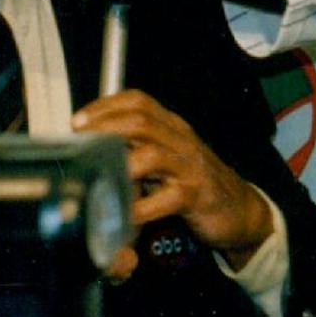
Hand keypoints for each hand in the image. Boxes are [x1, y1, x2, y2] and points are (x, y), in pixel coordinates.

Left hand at [73, 88, 273, 274]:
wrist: (239, 209)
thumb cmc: (193, 182)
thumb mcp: (166, 157)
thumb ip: (136, 148)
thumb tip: (92, 147)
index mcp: (171, 126)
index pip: (138, 101)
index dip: (105, 106)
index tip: (77, 121)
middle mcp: (180, 140)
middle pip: (141, 121)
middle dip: (105, 129)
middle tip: (81, 145)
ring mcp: (189, 167)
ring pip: (153, 154)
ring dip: (122, 166)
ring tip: (100, 177)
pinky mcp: (196, 196)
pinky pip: (166, 199)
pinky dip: (142, 208)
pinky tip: (124, 215)